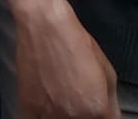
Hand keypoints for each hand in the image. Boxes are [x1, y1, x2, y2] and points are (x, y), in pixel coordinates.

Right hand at [14, 3, 118, 118]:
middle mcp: (73, 117)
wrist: (44, 28)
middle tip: (77, 99)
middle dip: (83, 114)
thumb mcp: (108, 74)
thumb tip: (108, 117)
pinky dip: (42, 116)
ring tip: (61, 100)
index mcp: (97, 111)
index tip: (96, 109)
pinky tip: (46, 107)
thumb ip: (110, 104)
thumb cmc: (78, 45)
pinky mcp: (27, 106)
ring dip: (63, 115)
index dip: (100, 115)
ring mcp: (48, 114)